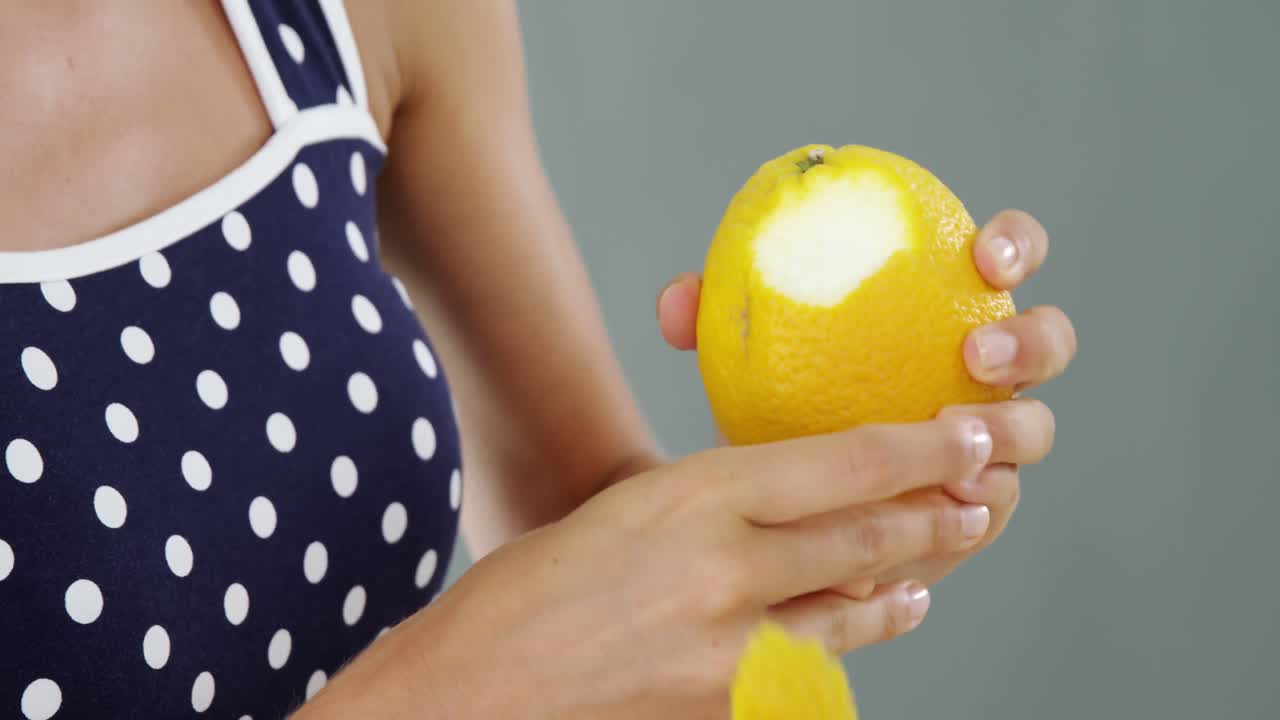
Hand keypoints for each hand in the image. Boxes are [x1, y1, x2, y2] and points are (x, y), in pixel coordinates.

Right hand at [299, 415, 999, 718]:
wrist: (463, 701)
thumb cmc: (518, 598)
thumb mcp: (615, 516)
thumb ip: (702, 509)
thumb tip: (771, 509)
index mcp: (691, 496)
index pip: (841, 464)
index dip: (921, 448)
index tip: (968, 435)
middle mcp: (725, 570)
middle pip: (867, 536)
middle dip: (937, 514)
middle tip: (982, 496)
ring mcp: (733, 654)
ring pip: (855, 609)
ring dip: (905, 583)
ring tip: (935, 566)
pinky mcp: (728, 713)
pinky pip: (815, 673)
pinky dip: (851, 646)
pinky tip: (875, 628)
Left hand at [656, 209, 1076, 592]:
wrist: (778, 493)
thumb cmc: (772, 396)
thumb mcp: (740, 358)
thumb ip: (712, 322)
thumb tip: (678, 299)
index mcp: (945, 306)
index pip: (1004, 257)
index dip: (1014, 246)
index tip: (981, 256)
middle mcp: (984, 370)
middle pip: (1048, 340)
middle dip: (1031, 341)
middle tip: (975, 355)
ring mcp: (991, 438)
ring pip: (1034, 428)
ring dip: (1011, 430)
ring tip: (960, 439)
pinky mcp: (980, 504)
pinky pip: (996, 503)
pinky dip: (975, 501)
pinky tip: (942, 506)